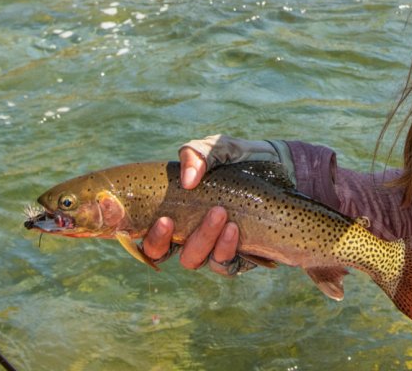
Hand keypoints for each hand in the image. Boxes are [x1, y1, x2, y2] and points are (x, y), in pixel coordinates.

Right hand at [140, 134, 287, 274]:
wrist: (282, 170)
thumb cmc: (240, 159)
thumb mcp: (218, 148)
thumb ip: (197, 154)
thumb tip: (188, 179)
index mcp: (172, 207)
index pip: (140, 226)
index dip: (129, 230)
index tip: (140, 214)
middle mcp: (186, 231)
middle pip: (158, 251)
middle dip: (159, 240)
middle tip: (169, 221)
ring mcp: (210, 246)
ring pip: (191, 259)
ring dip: (202, 238)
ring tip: (220, 213)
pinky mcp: (235, 256)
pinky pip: (222, 263)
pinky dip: (225, 248)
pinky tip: (234, 229)